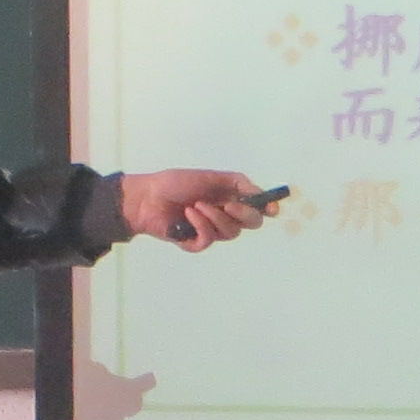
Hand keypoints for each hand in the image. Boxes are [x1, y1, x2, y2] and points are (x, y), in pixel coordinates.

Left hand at [121, 169, 269, 249]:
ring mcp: (210, 230)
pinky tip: (187, 216)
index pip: (256, 208)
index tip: (272, 209)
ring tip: (195, 206)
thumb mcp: (210, 177)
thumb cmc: (176, 183)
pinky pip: (208, 240)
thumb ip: (237, 183)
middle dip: (243, 214)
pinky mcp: (195, 242)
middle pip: (250, 224)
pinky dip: (200, 226)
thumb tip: (260, 192)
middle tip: (229, 204)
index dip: (267, 209)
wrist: (147, 196)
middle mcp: (224, 215)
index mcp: (230, 198)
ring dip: (214, 217)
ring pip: (230, 233)